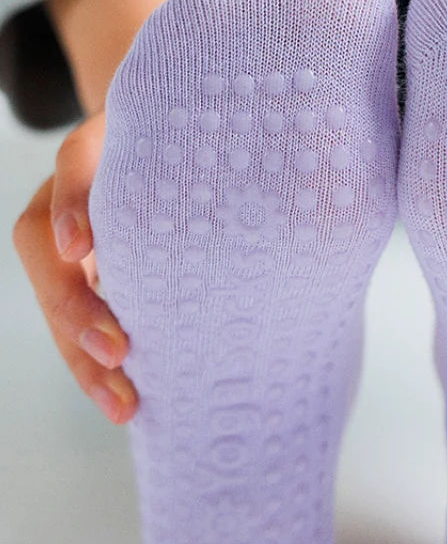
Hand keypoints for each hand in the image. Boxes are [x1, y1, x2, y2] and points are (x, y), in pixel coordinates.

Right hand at [11, 0, 187, 423]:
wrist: (191, 149)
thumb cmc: (206, 146)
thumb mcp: (210, 139)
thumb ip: (229, 153)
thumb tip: (301, 173)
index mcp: (108, 152)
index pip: (73, 165)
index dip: (70, 205)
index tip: (79, 247)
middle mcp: (82, 198)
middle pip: (48, 250)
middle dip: (75, 308)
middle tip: (117, 353)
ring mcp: (80, 241)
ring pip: (57, 295)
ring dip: (81, 355)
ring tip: (122, 404)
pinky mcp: (92, 276)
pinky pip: (80, 322)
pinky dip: (97, 362)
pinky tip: (127, 401)